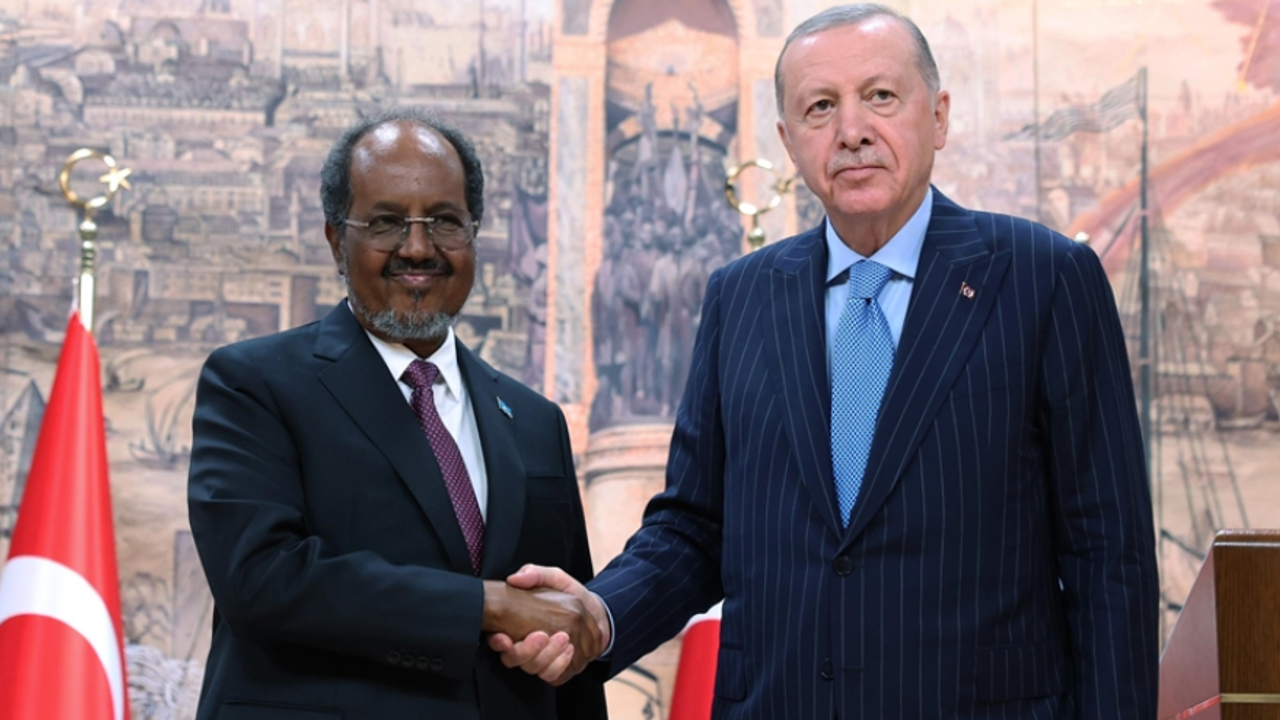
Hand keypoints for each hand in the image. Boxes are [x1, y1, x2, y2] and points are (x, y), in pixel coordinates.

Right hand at [486, 565, 610, 684]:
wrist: (598, 613)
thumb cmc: (572, 596)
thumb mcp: (556, 579)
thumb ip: (536, 574)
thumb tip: (514, 579)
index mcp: (518, 626)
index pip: (498, 640)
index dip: (496, 643)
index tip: (504, 638)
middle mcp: (526, 647)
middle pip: (514, 659)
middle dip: (526, 651)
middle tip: (543, 635)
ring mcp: (541, 661)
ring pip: (533, 669)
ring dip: (547, 657)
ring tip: (564, 639)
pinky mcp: (557, 672)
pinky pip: (553, 676)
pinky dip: (561, 665)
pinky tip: (570, 650)